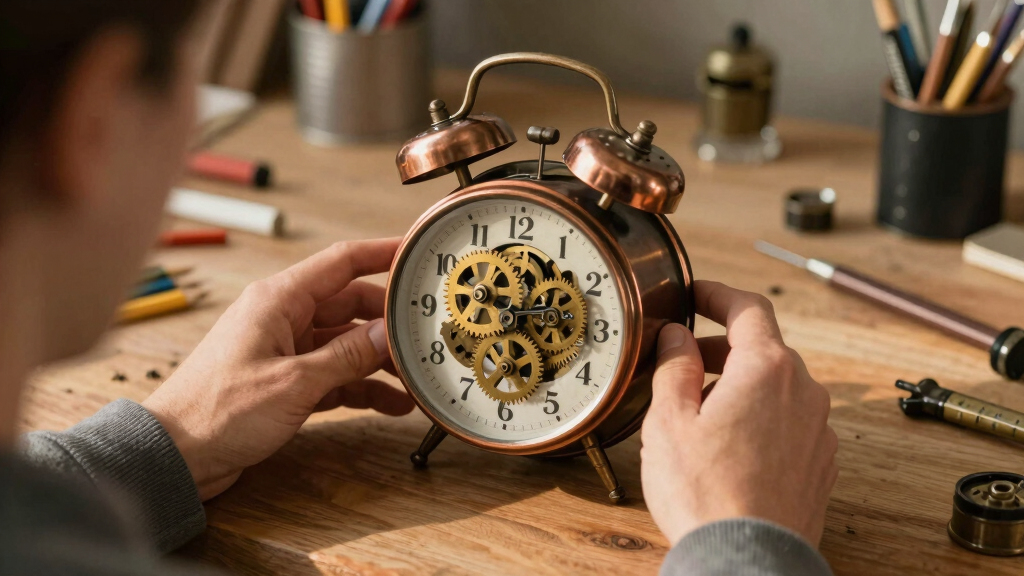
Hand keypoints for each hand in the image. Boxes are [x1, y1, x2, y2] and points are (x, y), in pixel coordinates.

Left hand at [143, 238, 414, 500]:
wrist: (176, 455)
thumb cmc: (218, 411)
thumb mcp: (293, 382)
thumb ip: (347, 356)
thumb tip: (390, 334)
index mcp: (278, 300)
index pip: (342, 262)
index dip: (382, 253)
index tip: (416, 252)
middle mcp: (282, 318)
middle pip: (350, 305)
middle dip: (389, 320)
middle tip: (427, 333)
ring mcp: (284, 350)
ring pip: (346, 343)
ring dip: (379, 359)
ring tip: (415, 377)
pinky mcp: (285, 380)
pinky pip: (335, 374)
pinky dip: (362, 386)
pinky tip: (391, 403)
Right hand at [641, 280, 837, 546]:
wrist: (746, 559)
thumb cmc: (706, 494)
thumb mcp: (670, 419)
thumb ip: (674, 366)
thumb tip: (677, 336)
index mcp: (768, 369)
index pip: (749, 307)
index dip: (717, 294)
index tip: (696, 294)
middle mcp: (804, 392)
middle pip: (763, 349)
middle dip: (720, 348)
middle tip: (682, 361)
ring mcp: (818, 430)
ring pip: (777, 387)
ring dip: (739, 386)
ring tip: (699, 412)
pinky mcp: (819, 464)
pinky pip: (789, 423)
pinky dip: (759, 418)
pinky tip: (727, 446)